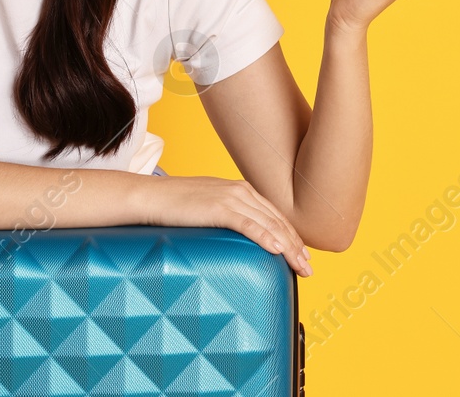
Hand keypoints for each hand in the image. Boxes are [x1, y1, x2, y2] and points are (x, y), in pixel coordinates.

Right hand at [141, 174, 312, 276]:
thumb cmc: (175, 206)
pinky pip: (248, 225)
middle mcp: (241, 191)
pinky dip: (266, 237)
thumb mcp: (209, 207)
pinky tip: (277, 250)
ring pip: (269, 224)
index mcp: (241, 190)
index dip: (292, 236)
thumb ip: (227, 215)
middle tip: (308, 268)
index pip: (274, 215)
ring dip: (288, 247)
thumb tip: (239, 235)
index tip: (303, 255)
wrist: (151, 197)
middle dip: (296, 246)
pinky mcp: (219, 207)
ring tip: (300, 266)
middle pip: (277, 221)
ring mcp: (231, 198)